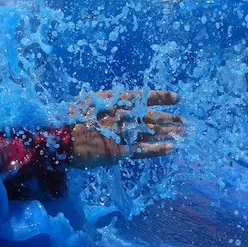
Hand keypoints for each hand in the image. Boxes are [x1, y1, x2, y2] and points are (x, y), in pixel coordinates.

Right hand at [68, 90, 183, 166]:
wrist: (61, 138)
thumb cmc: (70, 119)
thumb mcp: (89, 103)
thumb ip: (106, 104)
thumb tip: (117, 105)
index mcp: (115, 100)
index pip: (145, 96)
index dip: (162, 97)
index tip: (178, 98)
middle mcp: (123, 114)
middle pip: (153, 116)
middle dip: (171, 119)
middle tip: (186, 123)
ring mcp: (123, 133)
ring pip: (152, 132)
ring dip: (170, 133)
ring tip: (184, 135)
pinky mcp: (121, 150)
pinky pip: (144, 150)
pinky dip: (158, 149)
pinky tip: (172, 149)